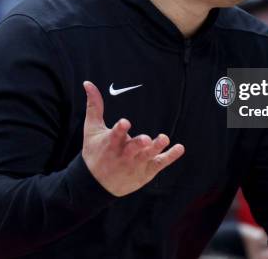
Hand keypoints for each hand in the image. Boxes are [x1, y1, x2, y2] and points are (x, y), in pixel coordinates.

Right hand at [81, 81, 184, 196]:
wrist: (95, 185)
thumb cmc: (94, 152)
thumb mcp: (91, 130)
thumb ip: (94, 106)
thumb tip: (88, 83)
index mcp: (110, 144)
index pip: (115, 136)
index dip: (120, 129)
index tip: (125, 123)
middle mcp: (123, 155)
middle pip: (133, 149)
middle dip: (139, 144)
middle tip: (145, 139)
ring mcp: (135, 164)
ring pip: (147, 156)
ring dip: (156, 148)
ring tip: (164, 139)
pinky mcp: (146, 171)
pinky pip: (159, 164)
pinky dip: (170, 157)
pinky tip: (179, 148)